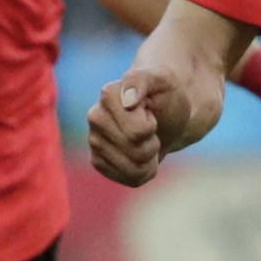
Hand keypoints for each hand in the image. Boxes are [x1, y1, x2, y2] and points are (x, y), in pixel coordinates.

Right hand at [88, 57, 209, 187]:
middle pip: (137, 152)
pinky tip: (142, 154)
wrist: (166, 111)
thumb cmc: (166, 93)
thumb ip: (143, 81)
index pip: (138, 132)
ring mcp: (94, 141)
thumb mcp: (164, 80)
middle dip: (153, 143)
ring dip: (150, 158)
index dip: (151, 126)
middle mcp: (95, 117)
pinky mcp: (99, 161)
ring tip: (147, 139)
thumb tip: (127, 98)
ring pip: (134, 169)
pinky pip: (130, 179)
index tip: (149, 112)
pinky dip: (145, 171)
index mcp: (108, 95)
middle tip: (152, 127)